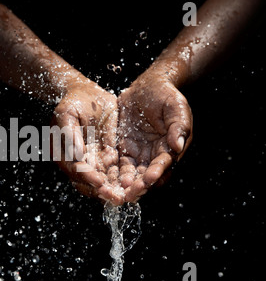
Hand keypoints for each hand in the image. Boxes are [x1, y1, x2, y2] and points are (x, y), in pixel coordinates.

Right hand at [51, 80, 125, 204]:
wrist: (87, 93)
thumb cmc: (73, 101)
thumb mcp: (67, 113)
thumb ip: (69, 133)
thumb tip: (76, 154)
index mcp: (63, 154)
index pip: (75, 170)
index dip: (87, 177)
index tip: (99, 182)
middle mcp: (78, 162)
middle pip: (89, 182)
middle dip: (103, 191)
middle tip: (117, 198)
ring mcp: (93, 160)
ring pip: (104, 180)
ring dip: (115, 189)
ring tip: (129, 196)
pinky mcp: (107, 156)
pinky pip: (116, 171)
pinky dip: (124, 179)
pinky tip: (136, 183)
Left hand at [116, 69, 192, 202]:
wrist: (148, 84)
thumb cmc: (166, 94)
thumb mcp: (176, 106)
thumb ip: (179, 125)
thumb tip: (178, 145)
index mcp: (170, 148)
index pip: (163, 165)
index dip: (156, 174)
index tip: (148, 180)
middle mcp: (154, 155)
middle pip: (146, 176)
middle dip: (137, 187)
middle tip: (127, 195)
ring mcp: (139, 153)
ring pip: (130, 174)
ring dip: (122, 185)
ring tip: (112, 191)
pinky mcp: (124, 149)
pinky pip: (117, 164)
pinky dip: (111, 173)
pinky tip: (101, 179)